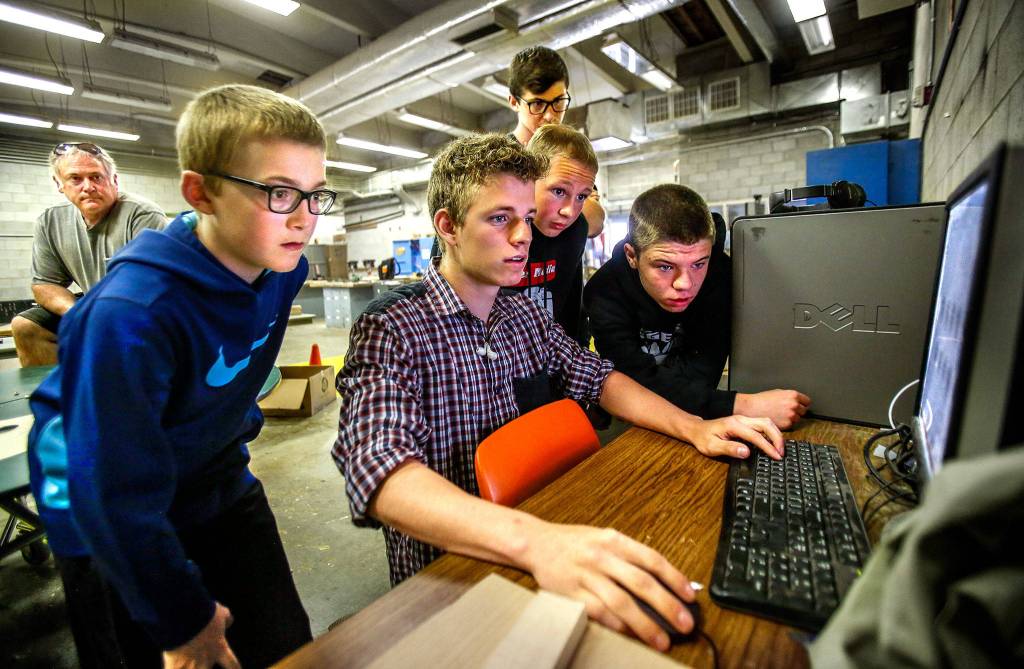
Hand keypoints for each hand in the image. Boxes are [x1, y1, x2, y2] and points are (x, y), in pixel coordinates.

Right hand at [162, 602, 239, 668]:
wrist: (183, 616)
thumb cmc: (204, 612)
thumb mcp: (220, 612)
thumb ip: (226, 618)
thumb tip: (228, 621)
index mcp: (220, 648)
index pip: (233, 664)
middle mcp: (207, 660)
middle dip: (204, 666)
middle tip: (201, 661)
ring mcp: (191, 666)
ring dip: (189, 667)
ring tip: (187, 664)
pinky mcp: (174, 666)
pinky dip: (172, 668)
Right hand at [522, 522, 695, 651]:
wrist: (536, 543)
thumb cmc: (574, 543)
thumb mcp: (605, 538)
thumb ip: (631, 556)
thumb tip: (665, 580)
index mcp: (614, 540)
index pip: (652, 559)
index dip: (675, 578)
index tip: (690, 597)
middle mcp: (602, 556)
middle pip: (641, 583)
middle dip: (667, 605)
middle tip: (685, 624)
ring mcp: (586, 575)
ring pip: (621, 602)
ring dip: (644, 624)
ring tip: (661, 640)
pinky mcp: (571, 593)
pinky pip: (599, 613)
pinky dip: (617, 626)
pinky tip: (631, 635)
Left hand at [689, 414, 783, 459]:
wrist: (697, 429)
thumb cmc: (703, 439)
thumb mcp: (712, 447)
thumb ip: (729, 448)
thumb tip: (746, 452)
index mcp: (734, 425)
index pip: (756, 435)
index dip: (768, 446)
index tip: (776, 456)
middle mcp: (741, 419)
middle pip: (765, 423)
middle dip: (777, 438)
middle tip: (781, 453)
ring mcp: (743, 419)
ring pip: (766, 422)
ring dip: (775, 434)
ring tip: (779, 449)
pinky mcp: (745, 422)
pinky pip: (762, 424)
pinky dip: (771, 432)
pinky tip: (773, 442)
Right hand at [735, 390, 810, 428]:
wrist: (752, 408)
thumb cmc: (762, 400)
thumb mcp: (778, 392)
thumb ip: (789, 397)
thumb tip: (797, 400)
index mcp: (793, 395)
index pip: (807, 401)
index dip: (802, 403)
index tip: (800, 406)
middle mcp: (794, 405)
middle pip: (803, 411)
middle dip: (797, 411)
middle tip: (787, 411)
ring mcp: (791, 415)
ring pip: (797, 419)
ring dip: (791, 418)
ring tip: (780, 415)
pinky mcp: (787, 425)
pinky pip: (791, 425)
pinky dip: (786, 424)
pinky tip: (777, 420)